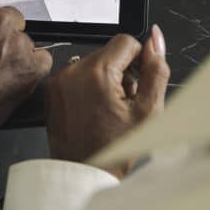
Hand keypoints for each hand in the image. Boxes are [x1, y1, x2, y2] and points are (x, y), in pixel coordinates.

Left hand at [45, 26, 169, 178]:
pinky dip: (89, 85)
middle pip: (108, 51)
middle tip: (125, 100)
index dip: (140, 60)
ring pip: (93, 62)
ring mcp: (59, 80)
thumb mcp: (148, 110)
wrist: (84, 171)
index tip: (139, 82)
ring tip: (110, 107)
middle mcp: (73, 71)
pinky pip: (77, 74)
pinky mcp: (52, 89)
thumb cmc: (115, 147)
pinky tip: (95, 108)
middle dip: (123, 71)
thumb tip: (156, 38)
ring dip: (106, 78)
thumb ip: (156, 69)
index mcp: (97, 73)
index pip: (126, 41)